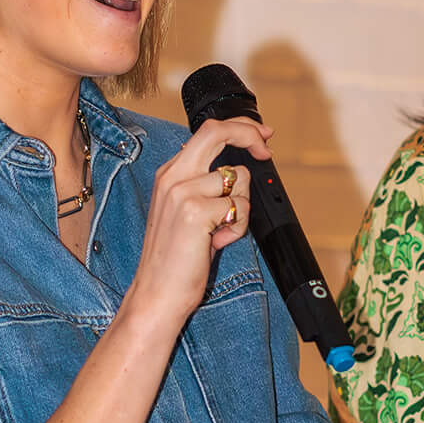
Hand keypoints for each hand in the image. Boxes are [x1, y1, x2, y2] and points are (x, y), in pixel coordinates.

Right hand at [123, 116, 265, 336]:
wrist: (157, 293)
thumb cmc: (175, 260)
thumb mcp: (186, 213)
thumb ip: (205, 187)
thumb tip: (239, 171)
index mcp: (170, 174)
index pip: (207, 132)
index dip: (239, 129)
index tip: (261, 136)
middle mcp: (173, 177)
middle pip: (217, 132)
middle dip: (249, 135)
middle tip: (266, 150)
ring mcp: (182, 192)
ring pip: (238, 178)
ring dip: (241, 207)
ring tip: (219, 232)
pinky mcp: (195, 212)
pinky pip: (240, 207)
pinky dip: (237, 228)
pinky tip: (216, 242)